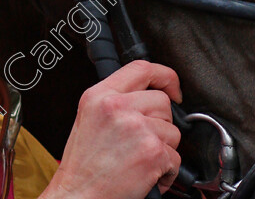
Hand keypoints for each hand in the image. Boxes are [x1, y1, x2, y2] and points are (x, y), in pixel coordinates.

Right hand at [40, 60, 181, 198]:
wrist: (79, 196)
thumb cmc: (82, 166)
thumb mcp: (88, 119)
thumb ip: (113, 100)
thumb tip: (145, 95)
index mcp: (99, 96)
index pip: (141, 68)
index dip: (164, 76)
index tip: (172, 88)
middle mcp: (117, 107)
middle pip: (162, 102)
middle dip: (160, 123)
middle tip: (143, 140)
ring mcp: (136, 128)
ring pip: (172, 131)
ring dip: (163, 148)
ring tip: (140, 160)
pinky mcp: (152, 152)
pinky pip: (175, 157)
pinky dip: (167, 171)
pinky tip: (146, 175)